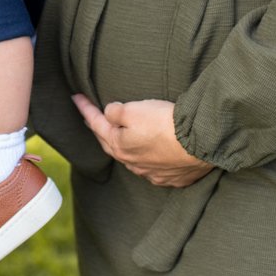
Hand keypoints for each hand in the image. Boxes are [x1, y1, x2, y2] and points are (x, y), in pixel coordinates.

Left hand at [72, 95, 213, 187]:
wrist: (200, 143)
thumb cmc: (164, 124)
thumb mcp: (134, 109)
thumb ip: (116, 112)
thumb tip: (110, 114)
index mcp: (120, 146)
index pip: (97, 124)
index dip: (85, 109)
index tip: (75, 98)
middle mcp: (133, 164)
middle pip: (111, 144)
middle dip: (100, 130)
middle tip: (92, 117)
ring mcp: (152, 173)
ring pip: (132, 159)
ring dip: (124, 146)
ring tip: (119, 136)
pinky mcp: (172, 177)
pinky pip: (153, 168)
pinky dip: (147, 159)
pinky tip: (150, 155)